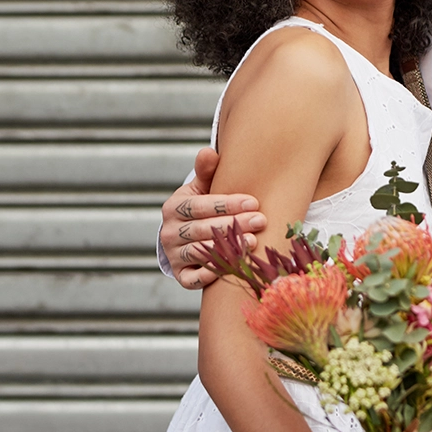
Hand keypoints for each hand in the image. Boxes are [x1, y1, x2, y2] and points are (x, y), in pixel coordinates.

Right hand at [160, 147, 267, 288]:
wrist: (188, 234)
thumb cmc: (202, 205)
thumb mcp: (202, 186)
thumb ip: (207, 171)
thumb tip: (208, 152)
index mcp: (174, 208)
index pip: (200, 205)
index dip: (227, 204)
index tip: (253, 202)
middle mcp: (169, 232)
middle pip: (203, 229)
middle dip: (234, 224)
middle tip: (261, 221)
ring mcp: (174, 255)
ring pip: (200, 252)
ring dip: (228, 248)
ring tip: (254, 241)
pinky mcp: (181, 275)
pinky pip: (193, 279)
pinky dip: (209, 275)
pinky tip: (232, 267)